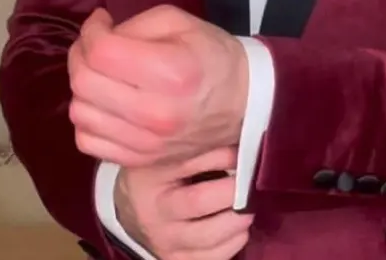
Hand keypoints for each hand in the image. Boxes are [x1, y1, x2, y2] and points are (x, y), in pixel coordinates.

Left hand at [68, 4, 248, 168]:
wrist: (245, 103)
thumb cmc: (214, 56)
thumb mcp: (182, 23)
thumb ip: (136, 25)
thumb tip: (100, 36)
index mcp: (169, 72)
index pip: (102, 52)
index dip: (91, 31)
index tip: (100, 21)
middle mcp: (154, 113)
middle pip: (84, 82)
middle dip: (80, 54)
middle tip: (95, 43)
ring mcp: (145, 143)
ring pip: (80, 112)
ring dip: (82, 86)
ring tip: (101, 73)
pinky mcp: (139, 160)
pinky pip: (87, 141)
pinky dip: (87, 117)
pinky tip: (104, 102)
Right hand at [115, 146, 251, 259]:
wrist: (137, 208)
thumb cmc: (164, 172)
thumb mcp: (173, 152)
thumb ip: (202, 146)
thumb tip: (242, 137)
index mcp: (152, 172)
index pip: (192, 160)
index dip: (224, 155)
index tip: (242, 150)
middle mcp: (154, 209)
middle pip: (198, 200)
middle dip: (232, 191)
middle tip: (248, 183)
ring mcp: (163, 239)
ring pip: (207, 236)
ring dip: (236, 220)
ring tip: (248, 207)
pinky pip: (211, 258)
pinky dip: (232, 243)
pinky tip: (238, 228)